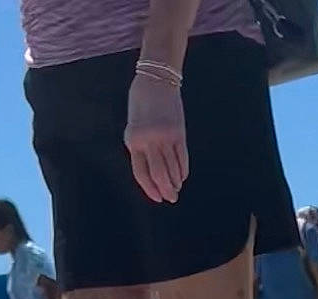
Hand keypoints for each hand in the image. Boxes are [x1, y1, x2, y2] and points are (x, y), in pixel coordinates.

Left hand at [125, 71, 188, 204]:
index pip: (142, 173)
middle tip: (171, 199)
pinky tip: (182, 176)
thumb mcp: (133, 127)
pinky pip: (182, 158)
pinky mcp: (178, 132)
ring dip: (176, 183)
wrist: (156, 80)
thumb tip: (151, 173)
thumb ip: (140, 149)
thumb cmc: (141, 105)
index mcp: (134, 141)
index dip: (150, 190)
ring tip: (177, 189)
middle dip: (166, 190)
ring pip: (173, 169)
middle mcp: (149, 141)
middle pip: (159, 175)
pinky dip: (183, 170)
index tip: (158, 198)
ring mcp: (165, 137)